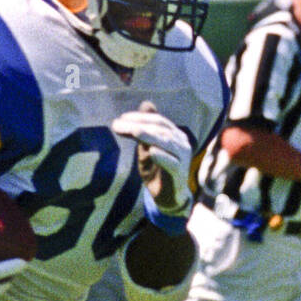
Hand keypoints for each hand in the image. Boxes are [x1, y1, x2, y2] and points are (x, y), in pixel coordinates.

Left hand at [112, 102, 194, 216]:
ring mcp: (183, 159)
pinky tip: (151, 152)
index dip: (140, 117)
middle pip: (161, 130)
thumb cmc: (157, 170)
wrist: (168, 197)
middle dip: (138, 125)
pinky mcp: (180, 174)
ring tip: (132, 131)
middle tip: (117, 125)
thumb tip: (146, 103)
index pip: (159, 121)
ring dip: (148, 136)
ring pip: (167, 143)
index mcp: (175, 135)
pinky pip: (172, 163)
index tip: (120, 119)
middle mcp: (182, 144)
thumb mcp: (148, 146)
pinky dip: (162, 157)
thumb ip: (147, 128)